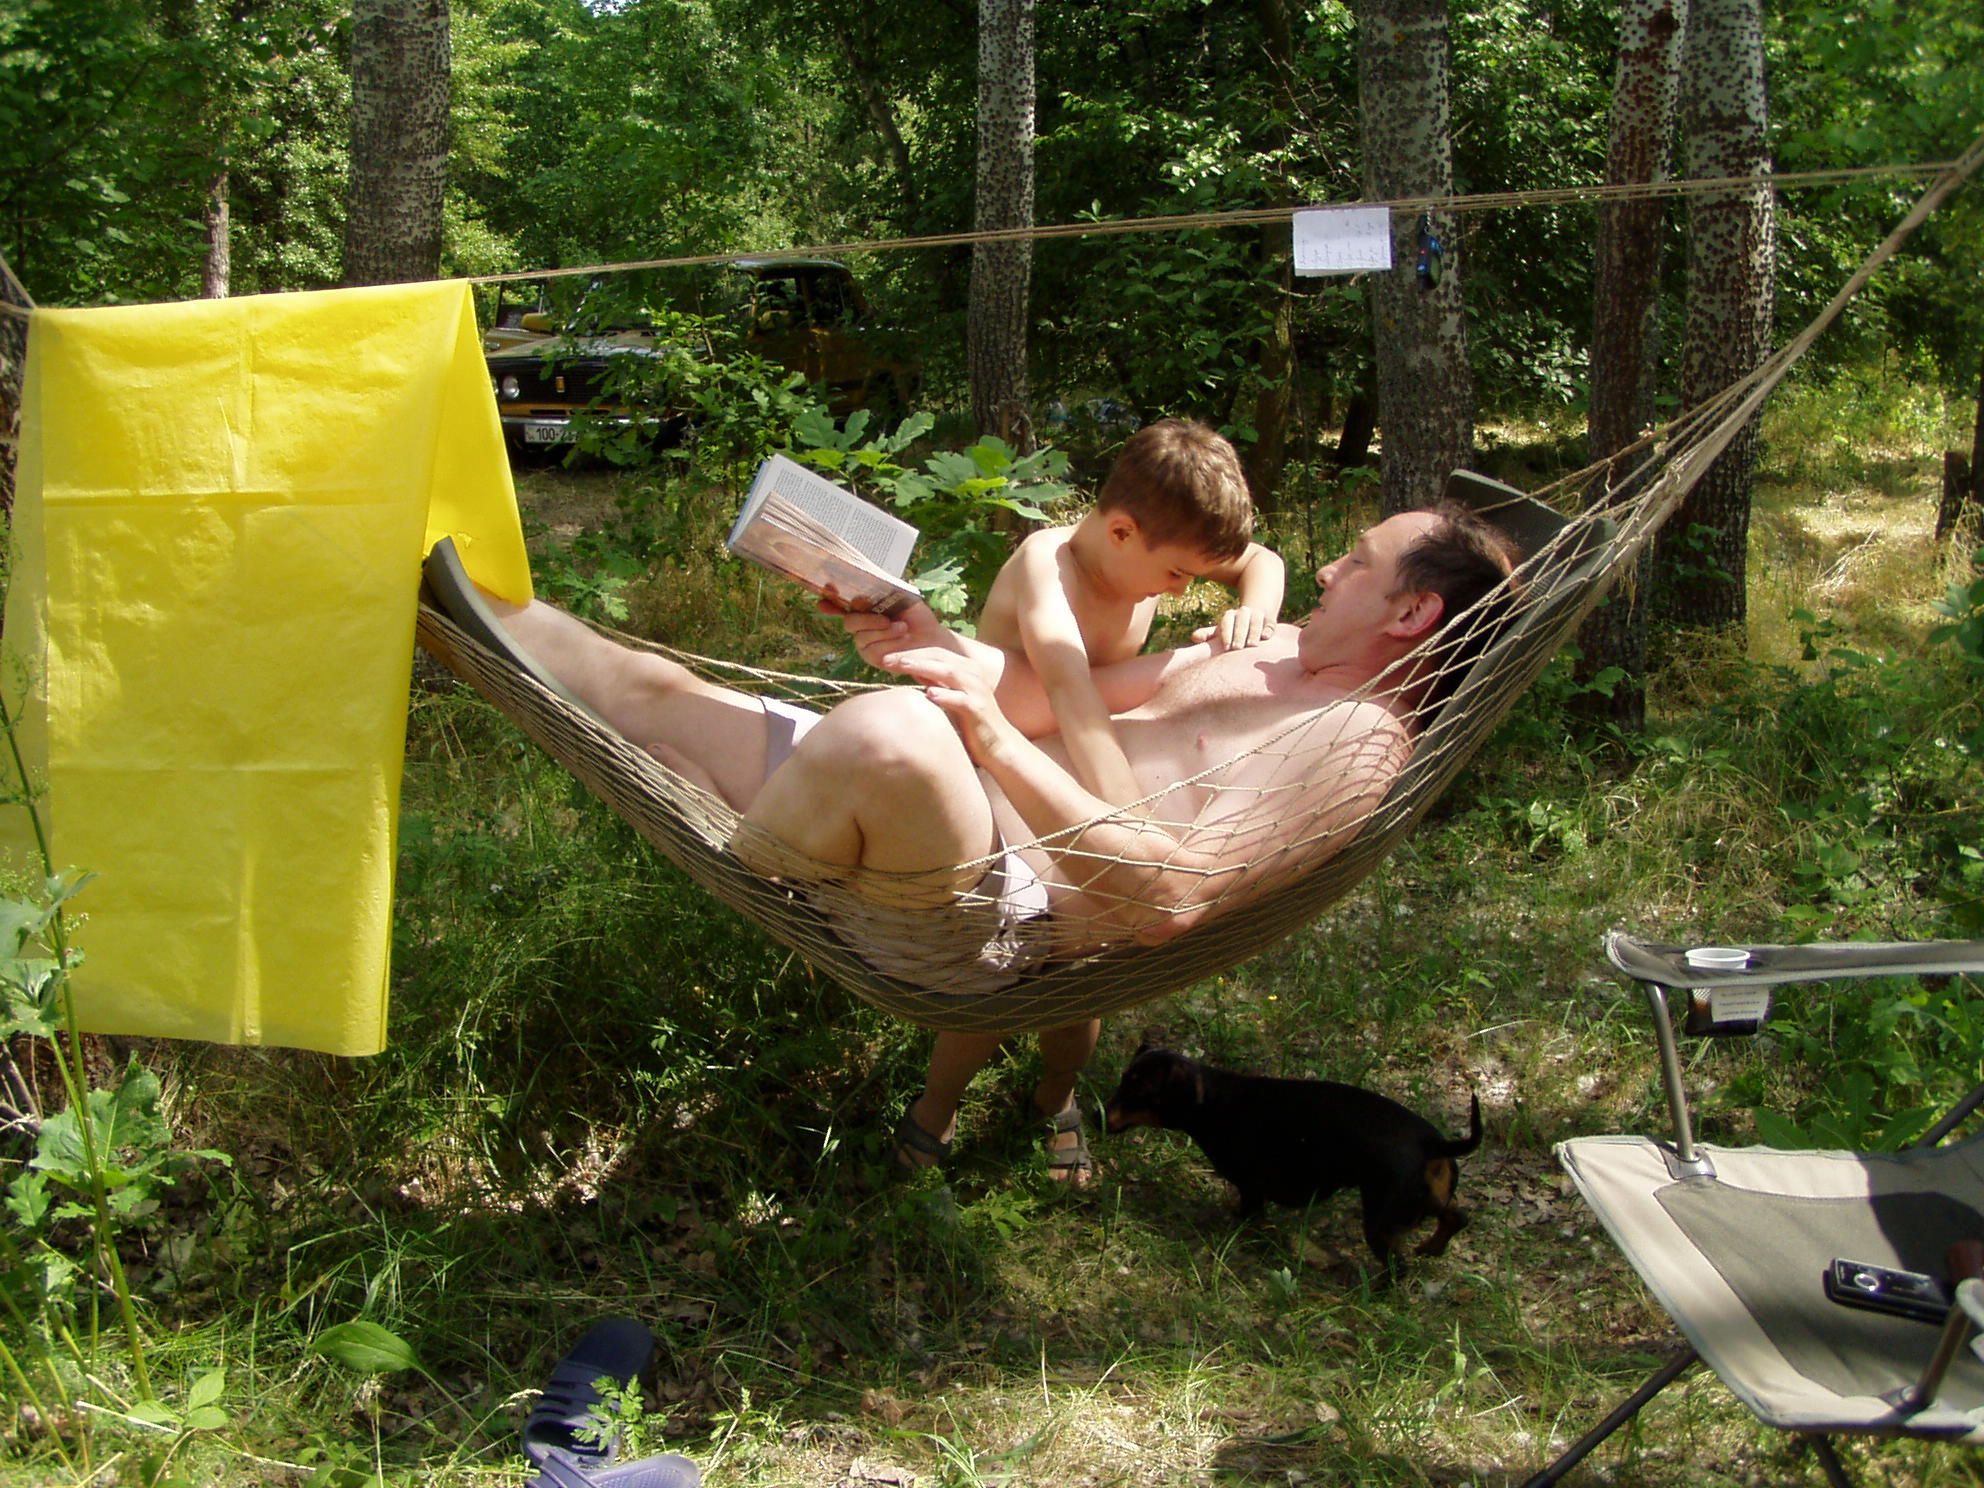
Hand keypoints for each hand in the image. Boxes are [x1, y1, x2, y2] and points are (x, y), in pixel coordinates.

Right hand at [822, 597, 950, 672]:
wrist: (934, 638)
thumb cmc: (917, 616)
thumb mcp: (904, 597)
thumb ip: (885, 590)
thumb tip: (871, 582)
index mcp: (864, 609)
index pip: (839, 606)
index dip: (829, 604)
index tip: (821, 602)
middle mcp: (861, 627)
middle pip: (850, 623)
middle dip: (866, 620)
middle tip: (887, 620)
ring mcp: (866, 644)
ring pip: (862, 639)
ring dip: (883, 633)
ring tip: (903, 629)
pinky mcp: (875, 659)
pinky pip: (873, 652)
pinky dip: (888, 644)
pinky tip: (902, 639)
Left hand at [889, 647, 1015, 765]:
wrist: (997, 745)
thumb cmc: (970, 721)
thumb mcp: (950, 695)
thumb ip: (934, 680)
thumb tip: (911, 667)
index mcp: (965, 668)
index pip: (935, 652)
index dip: (911, 651)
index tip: (887, 656)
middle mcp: (973, 675)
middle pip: (940, 657)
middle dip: (913, 656)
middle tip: (888, 659)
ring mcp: (977, 691)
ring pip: (950, 672)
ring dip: (924, 668)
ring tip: (903, 666)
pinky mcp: (979, 710)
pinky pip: (961, 699)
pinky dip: (946, 695)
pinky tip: (930, 694)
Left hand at [1192, 606, 1275, 648]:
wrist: (1256, 613)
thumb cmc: (1234, 629)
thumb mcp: (1221, 631)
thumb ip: (1208, 635)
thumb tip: (1193, 637)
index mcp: (1230, 616)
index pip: (1227, 621)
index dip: (1226, 633)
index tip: (1226, 647)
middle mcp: (1244, 613)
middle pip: (1242, 620)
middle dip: (1239, 633)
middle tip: (1237, 648)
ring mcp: (1258, 615)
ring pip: (1256, 620)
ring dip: (1253, 632)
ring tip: (1252, 645)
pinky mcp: (1270, 620)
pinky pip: (1270, 623)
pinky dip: (1268, 629)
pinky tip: (1266, 637)